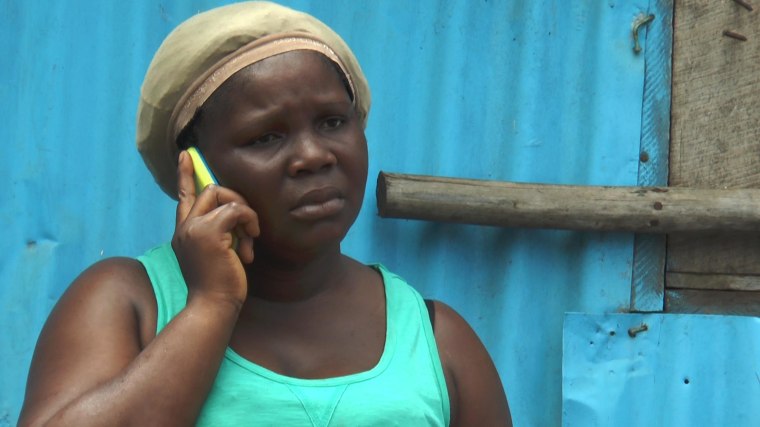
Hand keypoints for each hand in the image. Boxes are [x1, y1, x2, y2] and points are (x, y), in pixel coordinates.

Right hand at [172, 151, 259, 306]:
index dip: (186, 174)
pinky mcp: (207, 232)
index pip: (184, 196)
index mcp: (184, 232)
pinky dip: (249, 221)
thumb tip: (238, 216)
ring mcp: (193, 228)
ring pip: (222, 195)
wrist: (213, 307)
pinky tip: (251, 243)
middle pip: (210, 189)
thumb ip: (222, 233)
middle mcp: (184, 227)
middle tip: (249, 226)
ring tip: (250, 239)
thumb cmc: (221, 286)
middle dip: (235, 200)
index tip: (187, 154)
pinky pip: (235, 210)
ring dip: (244, 213)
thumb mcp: (219, 254)